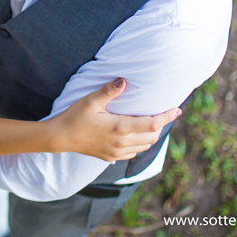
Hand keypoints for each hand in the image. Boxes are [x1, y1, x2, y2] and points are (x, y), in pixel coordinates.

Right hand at [54, 78, 180, 160]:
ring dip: (152, 135)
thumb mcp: (90, 100)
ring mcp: (116, 152)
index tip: (177, 110)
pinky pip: (133, 153)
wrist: (59, 138)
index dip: (167, 117)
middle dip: (161, 125)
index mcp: (120, 128)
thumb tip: (124, 80)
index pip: (152, 124)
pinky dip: (140, 144)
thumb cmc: (74, 117)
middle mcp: (122, 142)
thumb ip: (109, 91)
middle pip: (152, 136)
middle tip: (166, 113)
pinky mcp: (110, 157)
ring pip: (144, 146)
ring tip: (152, 122)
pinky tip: (136, 136)